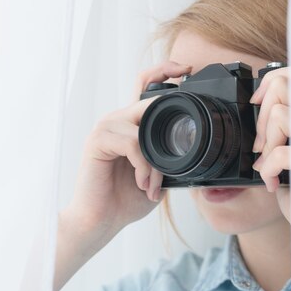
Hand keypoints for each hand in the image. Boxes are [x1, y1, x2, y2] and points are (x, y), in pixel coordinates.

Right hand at [63, 61, 191, 240]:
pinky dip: (143, 166)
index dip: (166, 70)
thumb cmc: (126, 199)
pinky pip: (133, 144)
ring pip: (144, 129)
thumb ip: (168, 156)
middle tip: (176, 151)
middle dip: (169, 120)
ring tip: (152, 184)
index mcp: (131, 124)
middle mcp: (117, 120)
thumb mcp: (156, 174)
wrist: (101, 221)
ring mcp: (106, 128)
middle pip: (148, 100)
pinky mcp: (97, 141)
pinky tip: (141, 183)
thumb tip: (193, 149)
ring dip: (155, 162)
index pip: (146, 84)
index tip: (187, 70)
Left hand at [250, 67, 290, 222]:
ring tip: (268, 165)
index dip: (271, 80)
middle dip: (261, 119)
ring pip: (279, 115)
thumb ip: (285, 124)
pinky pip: (280, 152)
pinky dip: (268, 169)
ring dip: (264, 144)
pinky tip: (273, 182)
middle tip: (261, 147)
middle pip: (284, 87)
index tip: (257, 102)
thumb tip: (261, 103)